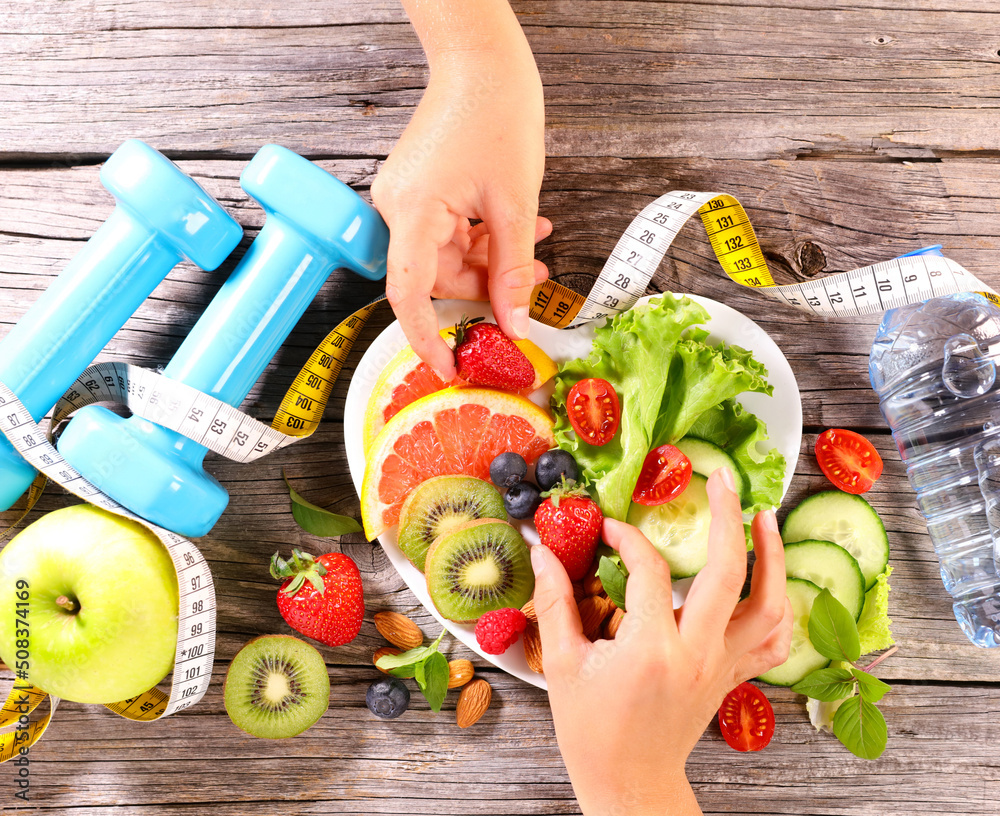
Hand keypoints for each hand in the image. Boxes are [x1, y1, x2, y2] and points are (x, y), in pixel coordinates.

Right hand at [371, 9, 547, 378]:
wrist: (483, 58)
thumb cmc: (497, 113)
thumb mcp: (516, 203)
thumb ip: (513, 270)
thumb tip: (514, 323)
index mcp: (411, 213)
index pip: (408, 295)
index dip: (425, 339)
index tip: (449, 369)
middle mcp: (397, 208)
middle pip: (436, 277)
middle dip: (486, 287)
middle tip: (530, 291)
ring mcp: (406, 197)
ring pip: (448, 256)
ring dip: (492, 259)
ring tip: (537, 247)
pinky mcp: (420, 189)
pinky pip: (449, 231)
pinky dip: (482, 236)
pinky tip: (520, 229)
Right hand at [530, 468, 792, 815]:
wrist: (629, 783)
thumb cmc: (592, 731)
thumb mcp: (562, 664)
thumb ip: (555, 602)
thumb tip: (543, 552)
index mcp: (650, 649)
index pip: (648, 570)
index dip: (628, 538)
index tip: (611, 528)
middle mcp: (696, 654)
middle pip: (729, 573)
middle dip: (727, 518)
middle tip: (721, 480)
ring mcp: (721, 666)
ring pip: (768, 607)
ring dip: (772, 558)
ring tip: (764, 519)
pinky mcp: (731, 677)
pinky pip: (771, 640)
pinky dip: (779, 606)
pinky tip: (772, 580)